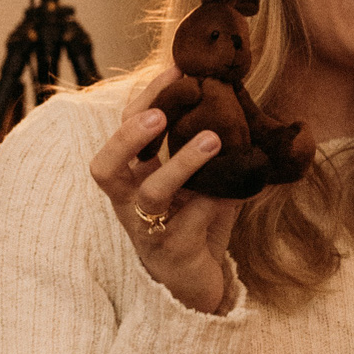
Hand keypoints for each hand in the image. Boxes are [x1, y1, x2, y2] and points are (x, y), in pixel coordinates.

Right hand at [89, 68, 246, 314]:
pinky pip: (190, 223)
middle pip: (106, 165)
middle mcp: (130, 202)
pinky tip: (233, 192)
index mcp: (134, 177)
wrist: (202, 284)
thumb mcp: (207, 183)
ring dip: (180, 163)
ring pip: (150, 192)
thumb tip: (246, 109)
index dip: (145, 99)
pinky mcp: (172, 251)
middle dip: (128, 136)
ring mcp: (147, 228)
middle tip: (160, 114)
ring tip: (214, 139)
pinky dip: (211, 204)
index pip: (127, 130)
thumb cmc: (198, 227)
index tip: (175, 69)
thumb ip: (218, 153)